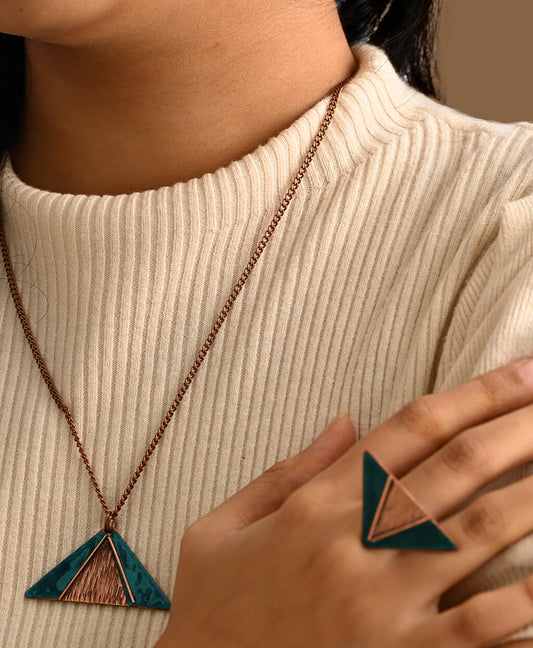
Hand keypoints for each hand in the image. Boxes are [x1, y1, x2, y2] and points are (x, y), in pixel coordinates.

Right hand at [157, 358, 532, 647]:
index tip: (520, 374)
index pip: (410, 428)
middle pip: (456, 466)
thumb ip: (284, 471)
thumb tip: (345, 421)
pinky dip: (524, 600)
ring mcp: (383, 606)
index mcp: (314, 504)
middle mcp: (354, 544)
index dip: (474, 394)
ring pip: (480, 531)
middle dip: (518, 427)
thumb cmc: (211, 614)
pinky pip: (480, 626)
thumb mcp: (220, 529)